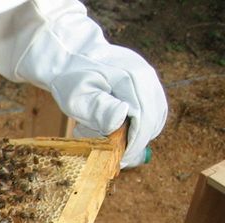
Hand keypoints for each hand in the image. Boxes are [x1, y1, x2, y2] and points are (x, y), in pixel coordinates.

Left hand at [21, 9, 167, 167]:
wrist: (71, 57)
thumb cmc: (71, 79)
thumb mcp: (78, 96)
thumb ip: (99, 108)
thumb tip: (122, 118)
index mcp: (131, 79)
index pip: (144, 120)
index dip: (134, 144)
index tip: (119, 160)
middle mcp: (146, 76)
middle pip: (153, 119)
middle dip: (136, 142)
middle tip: (115, 156)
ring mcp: (148, 78)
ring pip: (155, 116)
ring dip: (138, 134)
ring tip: (113, 140)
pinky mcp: (145, 82)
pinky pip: (151, 110)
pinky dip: (139, 124)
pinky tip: (119, 130)